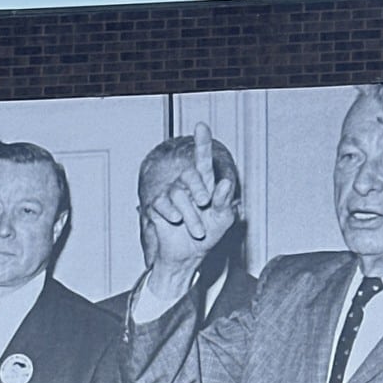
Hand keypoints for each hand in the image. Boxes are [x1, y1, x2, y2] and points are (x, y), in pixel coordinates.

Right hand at [143, 122, 236, 296]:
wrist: (189, 255)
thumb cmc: (208, 235)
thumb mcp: (223, 220)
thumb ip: (225, 202)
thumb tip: (224, 184)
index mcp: (205, 186)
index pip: (203, 161)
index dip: (202, 144)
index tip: (201, 126)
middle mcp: (187, 187)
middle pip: (190, 174)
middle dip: (199, 189)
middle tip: (205, 204)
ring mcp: (171, 196)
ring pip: (178, 194)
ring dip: (191, 215)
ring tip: (197, 229)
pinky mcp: (158, 207)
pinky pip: (163, 204)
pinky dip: (173, 214)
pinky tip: (177, 221)